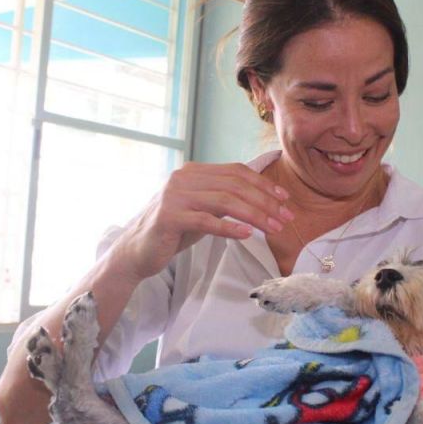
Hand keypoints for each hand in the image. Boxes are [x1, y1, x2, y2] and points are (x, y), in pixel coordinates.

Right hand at [113, 162, 291, 281]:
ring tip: (273, 228)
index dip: (262, 184)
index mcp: (192, 172)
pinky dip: (229, 227)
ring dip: (254, 215)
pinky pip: (206, 221)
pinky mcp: (169, 217)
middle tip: (286, 217)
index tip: (284, 199)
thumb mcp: (201, 210)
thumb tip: (260, 200)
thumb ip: (223, 200)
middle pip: (234, 185)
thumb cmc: (172, 232)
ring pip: (225, 201)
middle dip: (265, 202)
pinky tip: (247, 235)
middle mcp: (182, 178)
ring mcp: (174, 196)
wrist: (136, 251)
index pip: (235, 172)